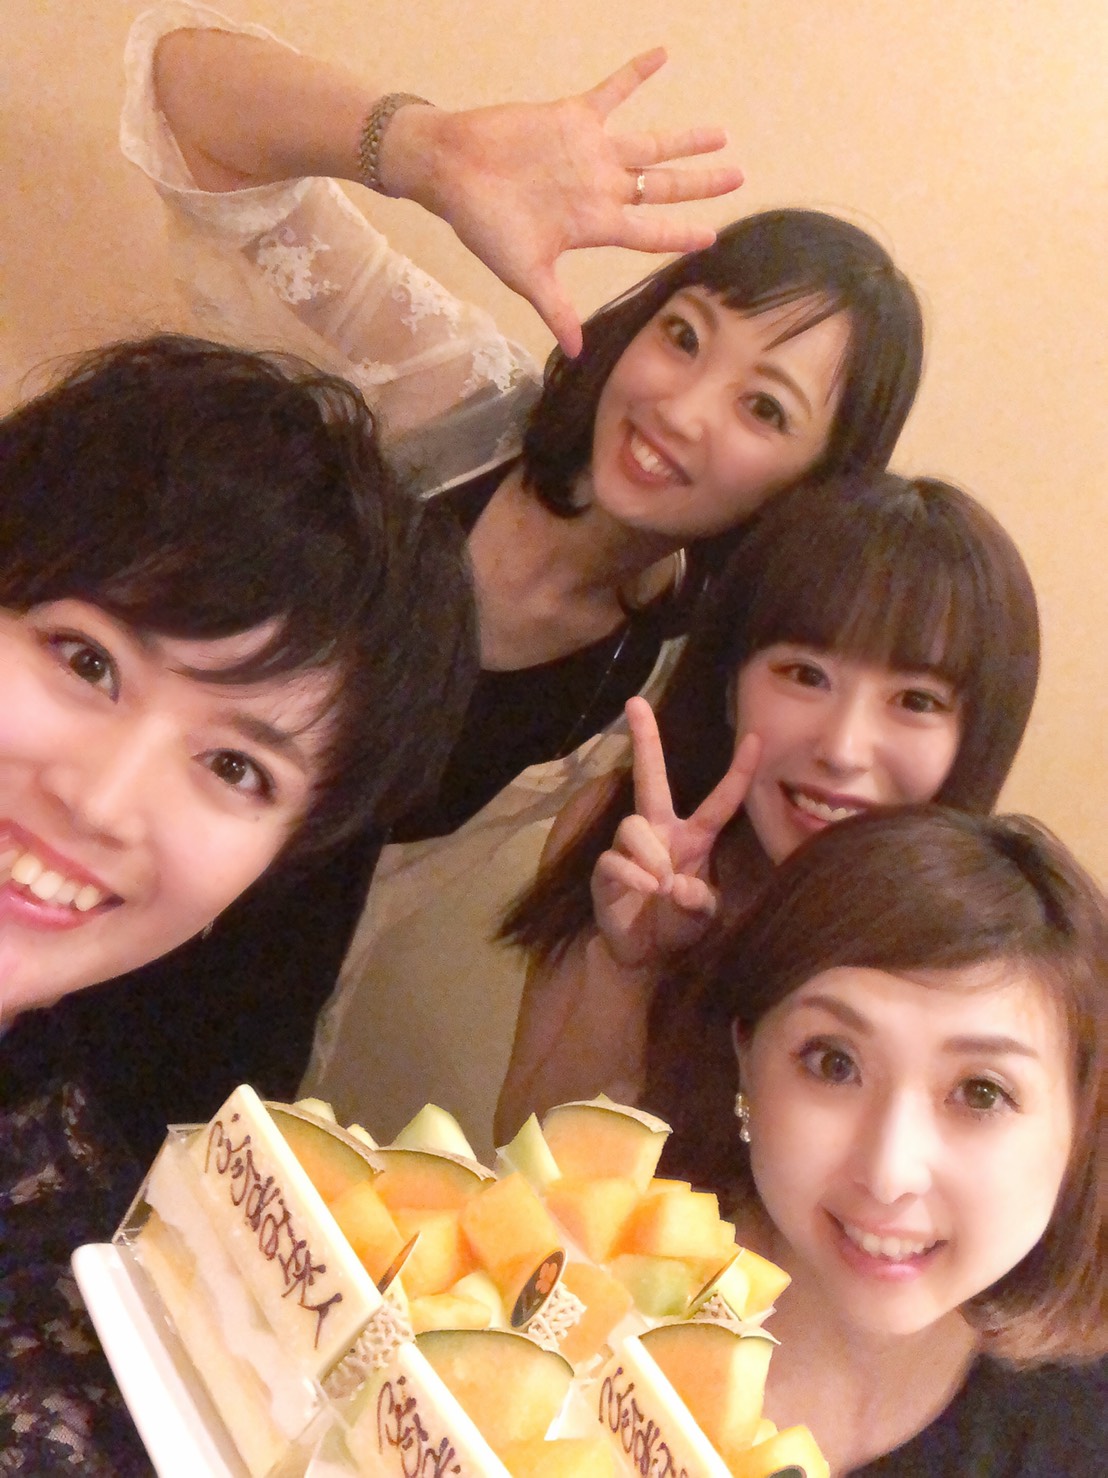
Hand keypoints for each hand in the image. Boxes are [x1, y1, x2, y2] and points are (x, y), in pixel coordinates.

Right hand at [389, 50, 742, 354]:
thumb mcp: (523, 273)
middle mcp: (600, 188)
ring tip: (721, 133)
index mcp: (594, 225)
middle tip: (738, 176)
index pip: (650, 232)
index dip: (681, 235)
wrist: (451, 170)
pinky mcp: (573, 118)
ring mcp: (590, 152)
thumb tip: (574, 351)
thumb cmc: (484, 225)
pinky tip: (663, 55)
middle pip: (662, 187)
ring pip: (650, 144)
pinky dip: (637, 73)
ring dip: (685, 138)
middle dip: (701, 184)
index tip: (711, 237)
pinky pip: (613, 91)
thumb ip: (554, 308)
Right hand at [591, 696, 759, 969]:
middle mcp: (660, 832)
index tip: (756, 738)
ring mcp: (630, 849)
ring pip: (633, 824)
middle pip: (650, 778)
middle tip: (636, 702)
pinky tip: (646, 889)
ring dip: (650, 853)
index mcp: (694, 837)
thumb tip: (676, 884)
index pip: (721, 800)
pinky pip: (615, 858)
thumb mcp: (703, 918)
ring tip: (661, 884)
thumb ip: (699, 903)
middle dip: (645, 739)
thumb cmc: (679, 927)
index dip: (739, 772)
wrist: (643, 956)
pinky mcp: (606, 870)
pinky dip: (633, 874)